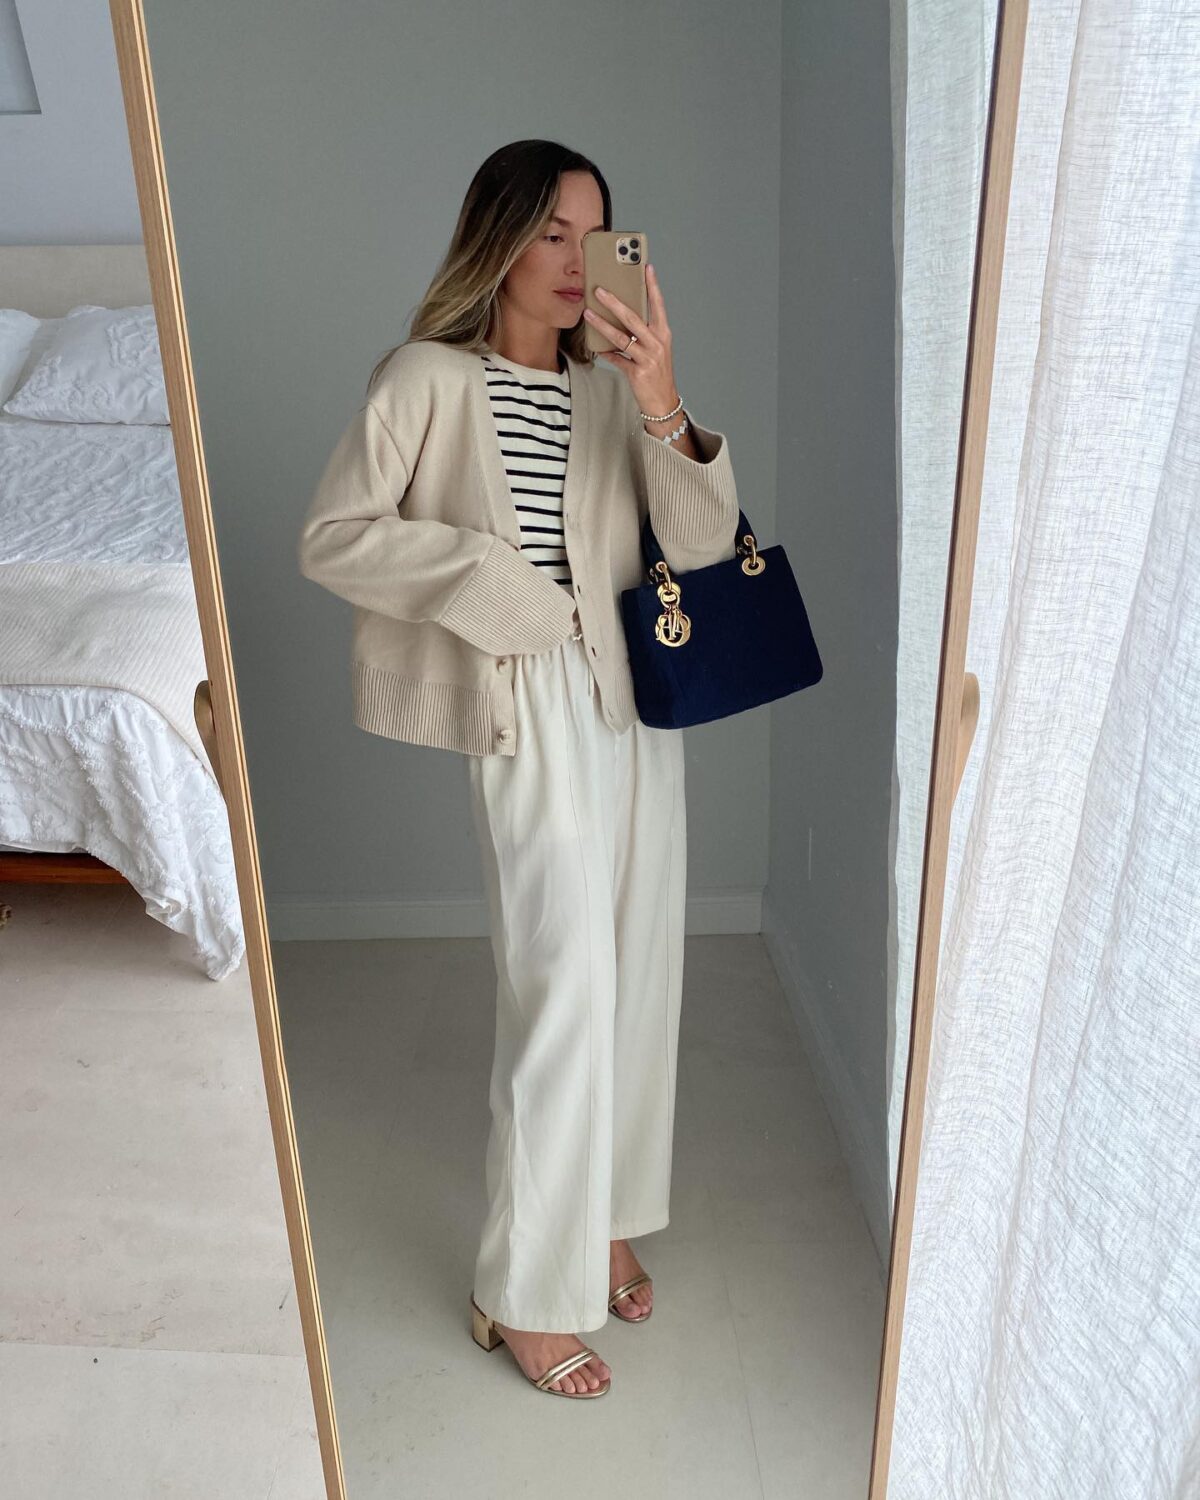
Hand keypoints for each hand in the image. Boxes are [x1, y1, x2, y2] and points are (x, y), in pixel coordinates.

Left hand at [583, 264, 679, 418]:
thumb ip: (642, 332)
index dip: (652, 286)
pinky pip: (616, 359)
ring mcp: (647, 359)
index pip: (658, 304)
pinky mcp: (637, 373)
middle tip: (599, 289)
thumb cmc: (657, 372)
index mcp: (663, 334)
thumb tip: (619, 315)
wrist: (663, 402)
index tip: (646, 267)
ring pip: (620, 337)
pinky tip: (596, 346)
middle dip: (614, 302)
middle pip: (633, 318)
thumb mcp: (655, 349)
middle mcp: (657, 344)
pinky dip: (605, 352)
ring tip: (588, 313)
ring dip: (602, 324)